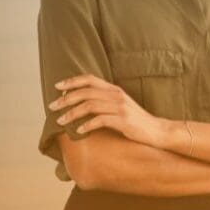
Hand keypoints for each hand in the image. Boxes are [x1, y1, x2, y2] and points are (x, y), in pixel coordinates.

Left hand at [49, 74, 164, 146]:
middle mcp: (116, 95)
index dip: (72, 81)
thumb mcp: (119, 105)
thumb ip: (104, 100)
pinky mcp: (123, 120)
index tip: (57, 86)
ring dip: (72, 113)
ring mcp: (120, 107)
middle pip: (86, 92)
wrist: (156, 131)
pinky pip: (100, 120)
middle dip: (66, 98)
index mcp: (114, 89)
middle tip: (52, 107)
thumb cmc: (135, 120)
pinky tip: (78, 131)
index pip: (90, 79)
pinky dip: (87, 125)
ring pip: (90, 105)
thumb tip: (81, 102)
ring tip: (60, 121)